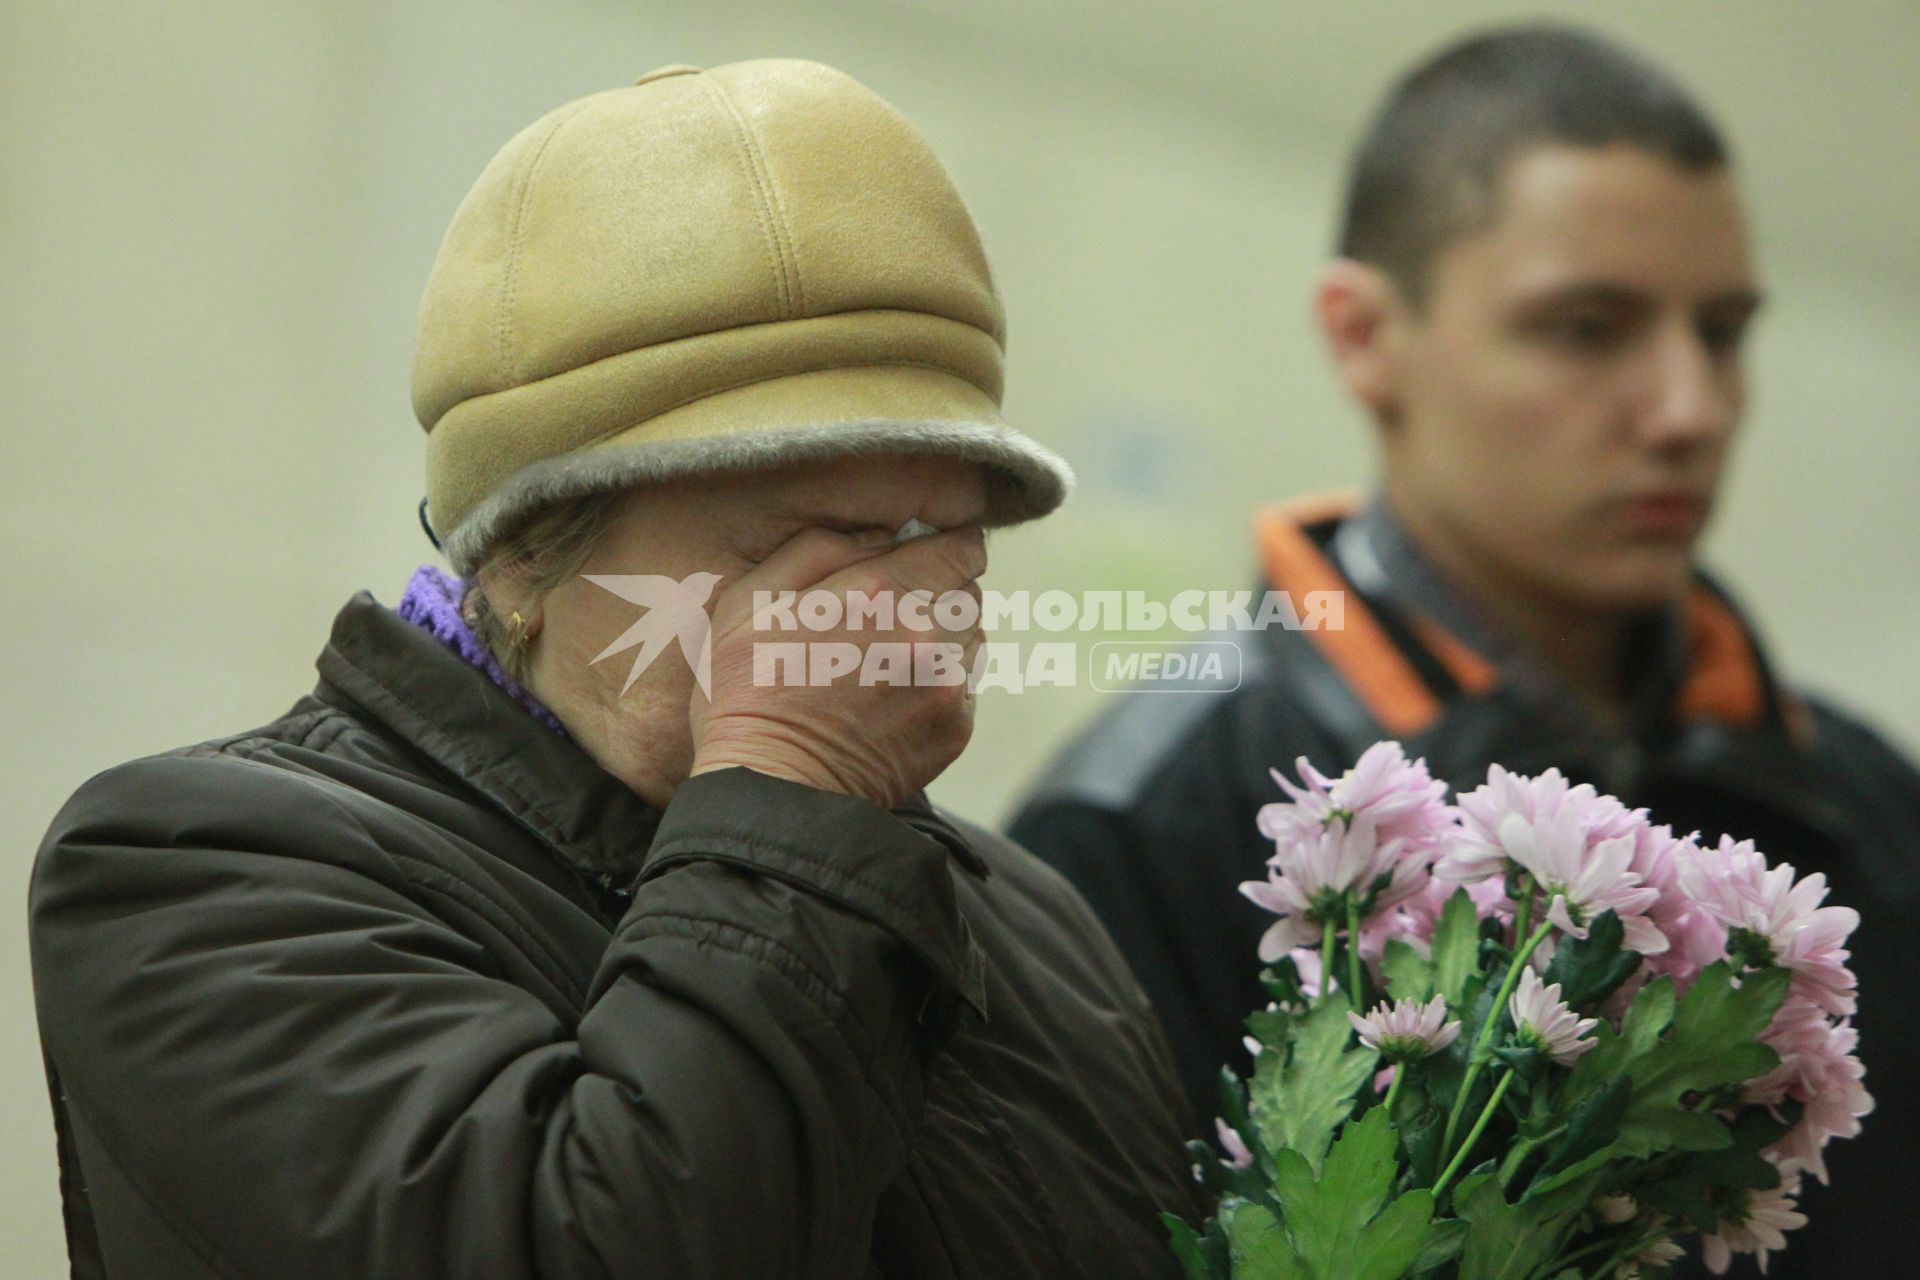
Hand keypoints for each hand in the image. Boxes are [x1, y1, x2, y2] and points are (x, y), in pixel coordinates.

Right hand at [688, 524, 986, 809]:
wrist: (773, 793)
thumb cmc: (749, 693)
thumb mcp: (753, 600)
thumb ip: (819, 548)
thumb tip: (880, 534)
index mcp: (877, 593)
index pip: (958, 548)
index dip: (949, 545)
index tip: (933, 551)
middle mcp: (925, 633)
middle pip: (968, 591)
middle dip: (939, 592)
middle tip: (892, 614)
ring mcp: (946, 684)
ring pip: (971, 636)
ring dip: (943, 637)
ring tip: (889, 659)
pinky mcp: (955, 728)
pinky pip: (965, 685)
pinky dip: (940, 682)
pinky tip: (894, 697)